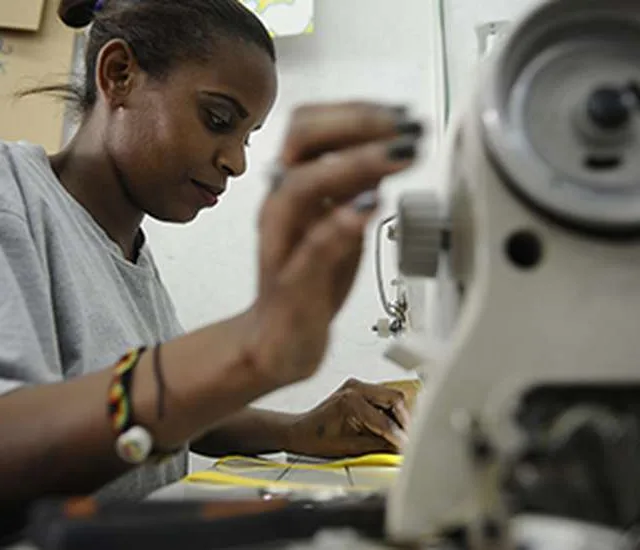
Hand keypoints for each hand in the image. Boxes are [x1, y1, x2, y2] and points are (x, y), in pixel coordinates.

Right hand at [246, 103, 423, 386]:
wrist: (278, 341)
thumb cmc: (310, 282)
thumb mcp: (343, 225)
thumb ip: (358, 189)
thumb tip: (389, 150)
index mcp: (293, 189)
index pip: (311, 126)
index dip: (356, 111)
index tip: (401, 113)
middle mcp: (282, 206)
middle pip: (300, 140)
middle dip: (357, 122)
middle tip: (404, 126)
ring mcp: (283, 243)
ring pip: (302, 186)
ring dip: (354, 163)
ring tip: (400, 154)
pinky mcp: (292, 283)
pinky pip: (310, 247)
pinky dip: (339, 223)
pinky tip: (369, 208)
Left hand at [286, 378, 412, 457]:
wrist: (300, 430)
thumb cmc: (316, 438)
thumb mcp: (350, 448)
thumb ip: (378, 447)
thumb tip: (400, 450)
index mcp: (351, 402)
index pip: (386, 421)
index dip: (400, 438)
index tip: (408, 448)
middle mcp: (355, 388)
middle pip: (395, 399)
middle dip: (405, 421)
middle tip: (408, 439)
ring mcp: (357, 385)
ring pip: (392, 395)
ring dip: (399, 415)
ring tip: (399, 434)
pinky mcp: (358, 387)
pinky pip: (383, 396)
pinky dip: (389, 411)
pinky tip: (388, 426)